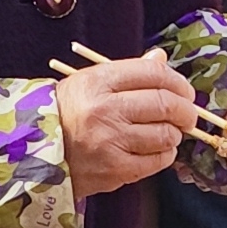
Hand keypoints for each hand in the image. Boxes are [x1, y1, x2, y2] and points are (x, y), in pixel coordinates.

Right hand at [55, 53, 200, 195]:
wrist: (38, 153)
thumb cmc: (68, 114)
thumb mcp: (89, 83)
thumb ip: (128, 72)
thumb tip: (160, 58)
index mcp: (98, 82)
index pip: (152, 74)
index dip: (177, 81)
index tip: (184, 90)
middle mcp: (105, 110)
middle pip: (164, 103)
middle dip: (185, 109)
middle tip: (188, 114)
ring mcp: (112, 141)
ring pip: (165, 134)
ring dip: (175, 133)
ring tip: (169, 132)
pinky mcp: (117, 169)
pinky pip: (157, 160)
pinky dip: (165, 154)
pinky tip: (158, 149)